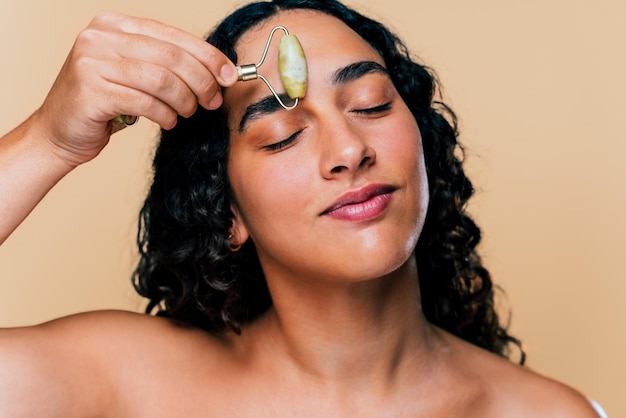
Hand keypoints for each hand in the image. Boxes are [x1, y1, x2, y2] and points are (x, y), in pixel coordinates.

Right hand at [35, 11, 236, 166]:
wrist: (58, 133)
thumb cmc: (104, 103)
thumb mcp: (135, 73)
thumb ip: (167, 65)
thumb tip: (219, 71)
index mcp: (114, 24)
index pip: (173, 36)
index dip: (208, 56)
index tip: (229, 76)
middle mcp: (100, 36)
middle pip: (172, 57)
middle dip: (201, 81)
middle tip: (212, 101)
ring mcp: (91, 62)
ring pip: (162, 80)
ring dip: (185, 101)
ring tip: (186, 113)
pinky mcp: (90, 91)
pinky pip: (146, 103)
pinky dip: (165, 115)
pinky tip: (168, 122)